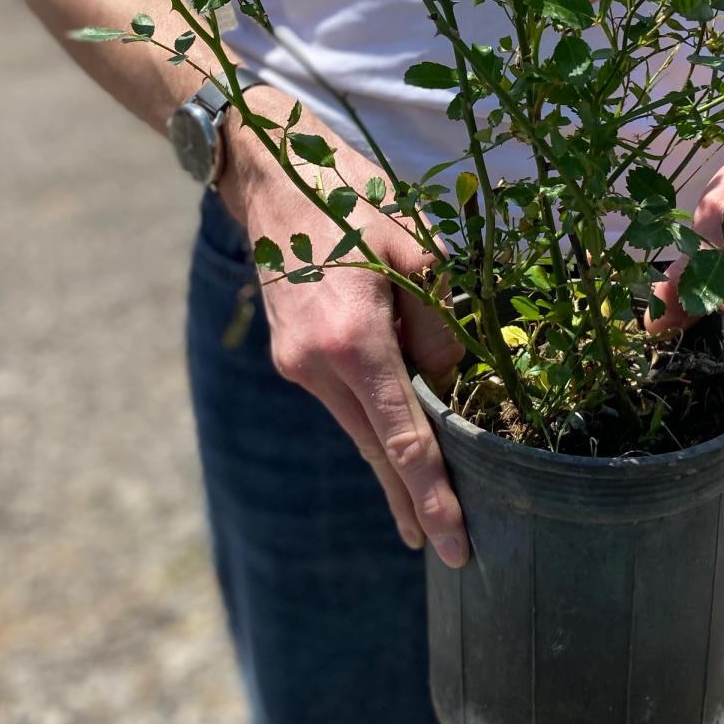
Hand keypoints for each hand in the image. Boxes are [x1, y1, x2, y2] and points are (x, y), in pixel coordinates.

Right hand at [218, 94, 469, 567]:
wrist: (270, 174)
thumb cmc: (350, 195)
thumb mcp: (415, 245)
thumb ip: (439, 321)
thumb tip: (451, 380)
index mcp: (352, 339)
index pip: (402, 438)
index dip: (431, 495)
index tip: (453, 544)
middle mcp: (315, 365)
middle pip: (375, 449)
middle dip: (412, 499)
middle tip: (445, 550)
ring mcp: (296, 363)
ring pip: (358, 425)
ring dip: (394, 459)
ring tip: (430, 503)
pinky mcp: (292, 354)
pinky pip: (344, 399)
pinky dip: (374, 420)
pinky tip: (400, 437)